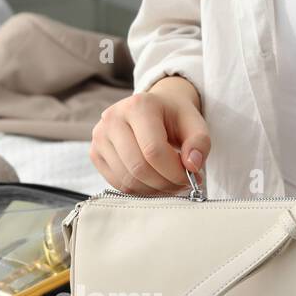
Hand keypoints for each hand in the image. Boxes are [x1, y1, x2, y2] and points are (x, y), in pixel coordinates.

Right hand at [90, 76, 209, 194]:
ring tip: (169, 182)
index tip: (191, 178)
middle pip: (138, 168)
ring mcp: (100, 137)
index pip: (153, 151)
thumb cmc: (173, 116)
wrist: (152, 109)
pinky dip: (140, 190)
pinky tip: (154, 182)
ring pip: (127, 180)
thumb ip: (199, 142)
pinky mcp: (95, 153)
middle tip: (181, 184)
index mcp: (138, 105)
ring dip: (154, 190)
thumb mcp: (194, 123)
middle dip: (165, 183)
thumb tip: (192, 166)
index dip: (174, 172)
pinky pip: (118, 184)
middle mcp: (113, 118)